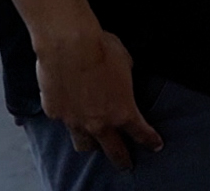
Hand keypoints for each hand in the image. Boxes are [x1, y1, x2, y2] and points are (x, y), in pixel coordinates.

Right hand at [34, 29, 162, 168]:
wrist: (69, 44)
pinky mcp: (54, 113)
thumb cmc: (102, 49)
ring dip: (91, 144)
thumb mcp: (125, 63)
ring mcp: (74, 121)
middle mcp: (99, 123)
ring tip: (94, 143)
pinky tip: (67, 109)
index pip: (141, 134)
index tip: (155, 146)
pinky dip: (67, 117)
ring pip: (84, 144)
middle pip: (113, 152)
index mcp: (123, 111)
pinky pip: (63, 121)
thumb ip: (124, 80)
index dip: (150, 141)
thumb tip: (120, 80)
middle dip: (122, 160)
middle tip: (126, 165)